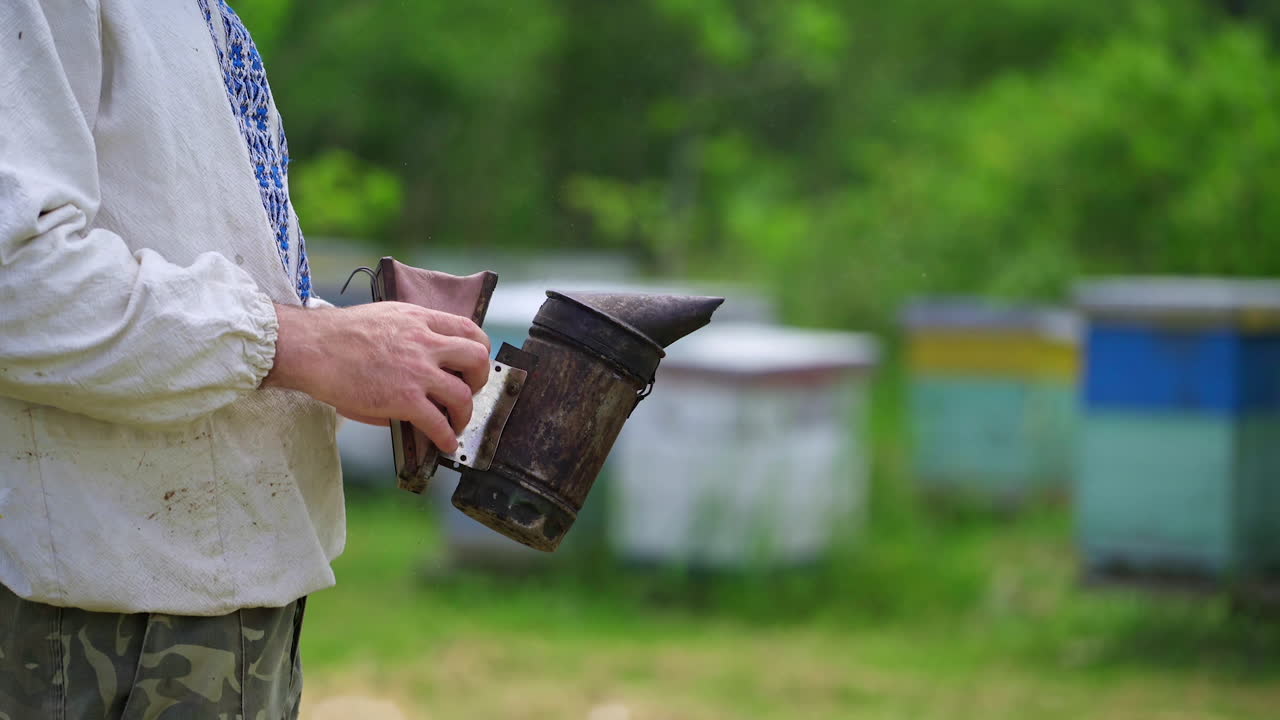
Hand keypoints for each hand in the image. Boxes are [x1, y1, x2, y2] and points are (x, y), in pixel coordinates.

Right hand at [265, 302, 490, 452]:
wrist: (311, 347)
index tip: (475, 362)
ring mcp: (417, 371)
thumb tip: (422, 366)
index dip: (479, 347)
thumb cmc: (337, 335)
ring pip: (463, 394)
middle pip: (476, 358)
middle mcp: (425, 342)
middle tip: (471, 390)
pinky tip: (444, 443)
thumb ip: (409, 336)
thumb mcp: (383, 318)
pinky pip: (438, 422)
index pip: (468, 328)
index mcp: (419, 319)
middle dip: (480, 378)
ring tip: (457, 423)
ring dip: (465, 413)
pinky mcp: (405, 398)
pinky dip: (447, 436)